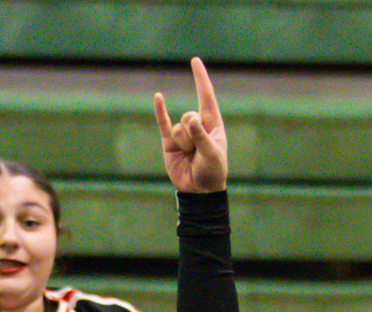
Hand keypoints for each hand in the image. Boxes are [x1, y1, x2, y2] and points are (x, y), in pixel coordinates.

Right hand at [154, 57, 227, 192]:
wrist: (199, 191)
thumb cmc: (212, 172)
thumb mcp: (212, 154)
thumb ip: (201, 137)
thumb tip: (189, 121)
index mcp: (213, 124)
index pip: (206, 96)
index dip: (201, 78)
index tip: (195, 61)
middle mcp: (198, 125)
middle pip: (189, 116)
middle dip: (192, 133)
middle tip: (197, 150)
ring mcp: (183, 133)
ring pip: (178, 127)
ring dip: (183, 144)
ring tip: (190, 157)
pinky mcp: (170, 142)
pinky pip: (163, 124)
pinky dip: (160, 111)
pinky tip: (158, 97)